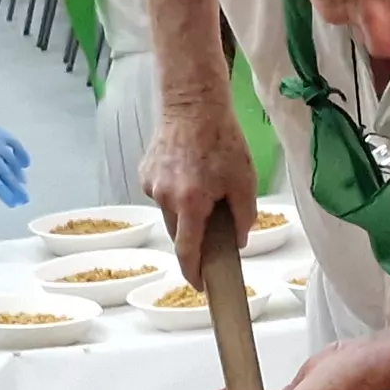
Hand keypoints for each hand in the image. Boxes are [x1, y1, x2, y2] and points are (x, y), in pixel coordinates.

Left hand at [0, 92, 32, 205]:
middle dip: (17, 188)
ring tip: (23, 184)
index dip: (4, 193)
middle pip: (7, 174)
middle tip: (25, 199)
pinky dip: (22, 154)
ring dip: (19, 174)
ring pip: (12, 162)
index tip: (13, 203)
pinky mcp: (2, 134)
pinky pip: (16, 145)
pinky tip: (26, 163)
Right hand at [143, 107, 261, 261]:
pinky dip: (175, 192)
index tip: (199, 284)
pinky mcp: (144, 174)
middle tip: (213, 220)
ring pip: (169, 213)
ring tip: (202, 184)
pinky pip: (161, 194)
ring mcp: (151, 186)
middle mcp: (165, 198)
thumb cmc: (222, 139)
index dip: (193, 272)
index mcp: (191, 203)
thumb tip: (238, 241)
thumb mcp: (245, 180)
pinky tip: (188, 171)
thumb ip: (243, 216)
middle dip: (194, 235)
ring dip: (185, 210)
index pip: (188, 250)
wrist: (192, 105)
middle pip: (178, 233)